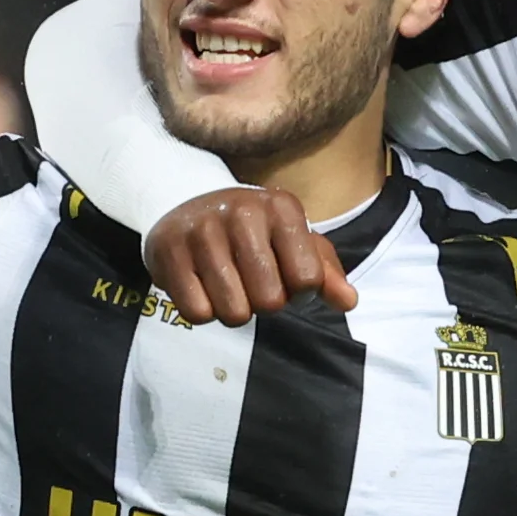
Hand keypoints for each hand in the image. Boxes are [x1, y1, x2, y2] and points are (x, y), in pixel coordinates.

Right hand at [143, 186, 360, 325]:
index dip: (299, 292)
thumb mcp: (294, 241)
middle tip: (252, 283)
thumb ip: (326, 272)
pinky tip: (201, 285)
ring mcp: (202, 230)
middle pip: (270, 302)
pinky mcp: (168, 250)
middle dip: (264, 304)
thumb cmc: (252, 231)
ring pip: (233, 313)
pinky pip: (197, 313)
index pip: (307, 279)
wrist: (186, 203)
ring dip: (233, 310)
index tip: (285, 277)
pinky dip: (202, 310)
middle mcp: (242, 212)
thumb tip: (348, 301)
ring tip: (228, 285)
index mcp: (281, 208)